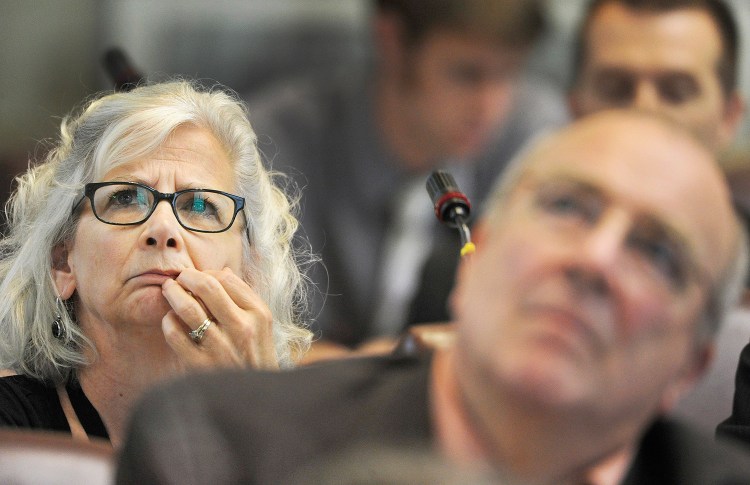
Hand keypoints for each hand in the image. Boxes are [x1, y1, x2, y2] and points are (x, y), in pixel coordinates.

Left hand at [160, 267, 278, 369]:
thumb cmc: (256, 357)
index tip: (199, 276)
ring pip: (188, 308)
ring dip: (173, 294)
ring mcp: (221, 348)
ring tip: (168, 290)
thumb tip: (224, 272)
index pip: (227, 279)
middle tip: (179, 278)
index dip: (208, 272)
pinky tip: (170, 320)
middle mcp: (242, 328)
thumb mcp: (262, 326)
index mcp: (259, 314)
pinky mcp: (201, 365)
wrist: (256, 398)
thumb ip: (245, 298)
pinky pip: (176, 335)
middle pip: (207, 287)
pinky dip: (168, 322)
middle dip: (187, 277)